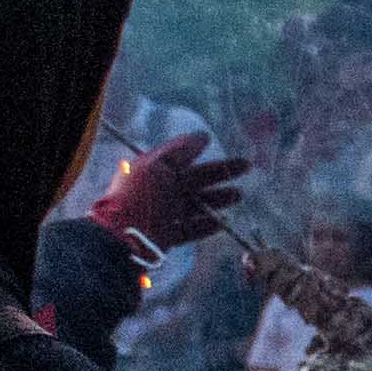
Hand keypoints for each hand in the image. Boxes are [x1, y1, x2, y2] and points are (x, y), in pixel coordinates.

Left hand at [79, 138, 247, 252]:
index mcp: (153, 170)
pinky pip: (191, 228)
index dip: (198, 150)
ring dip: (218, 199)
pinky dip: (207, 225)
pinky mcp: (167, 235)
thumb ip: (182, 150)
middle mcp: (159, 190)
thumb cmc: (141, 196)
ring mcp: (163, 213)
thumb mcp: (159, 165)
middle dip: (220, 173)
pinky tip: (223, 221)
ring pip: (196, 204)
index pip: (180, 158)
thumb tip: (203, 136)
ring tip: (238, 195)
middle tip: (246, 167)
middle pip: (195, 179)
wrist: (126, 235)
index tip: (217, 142)